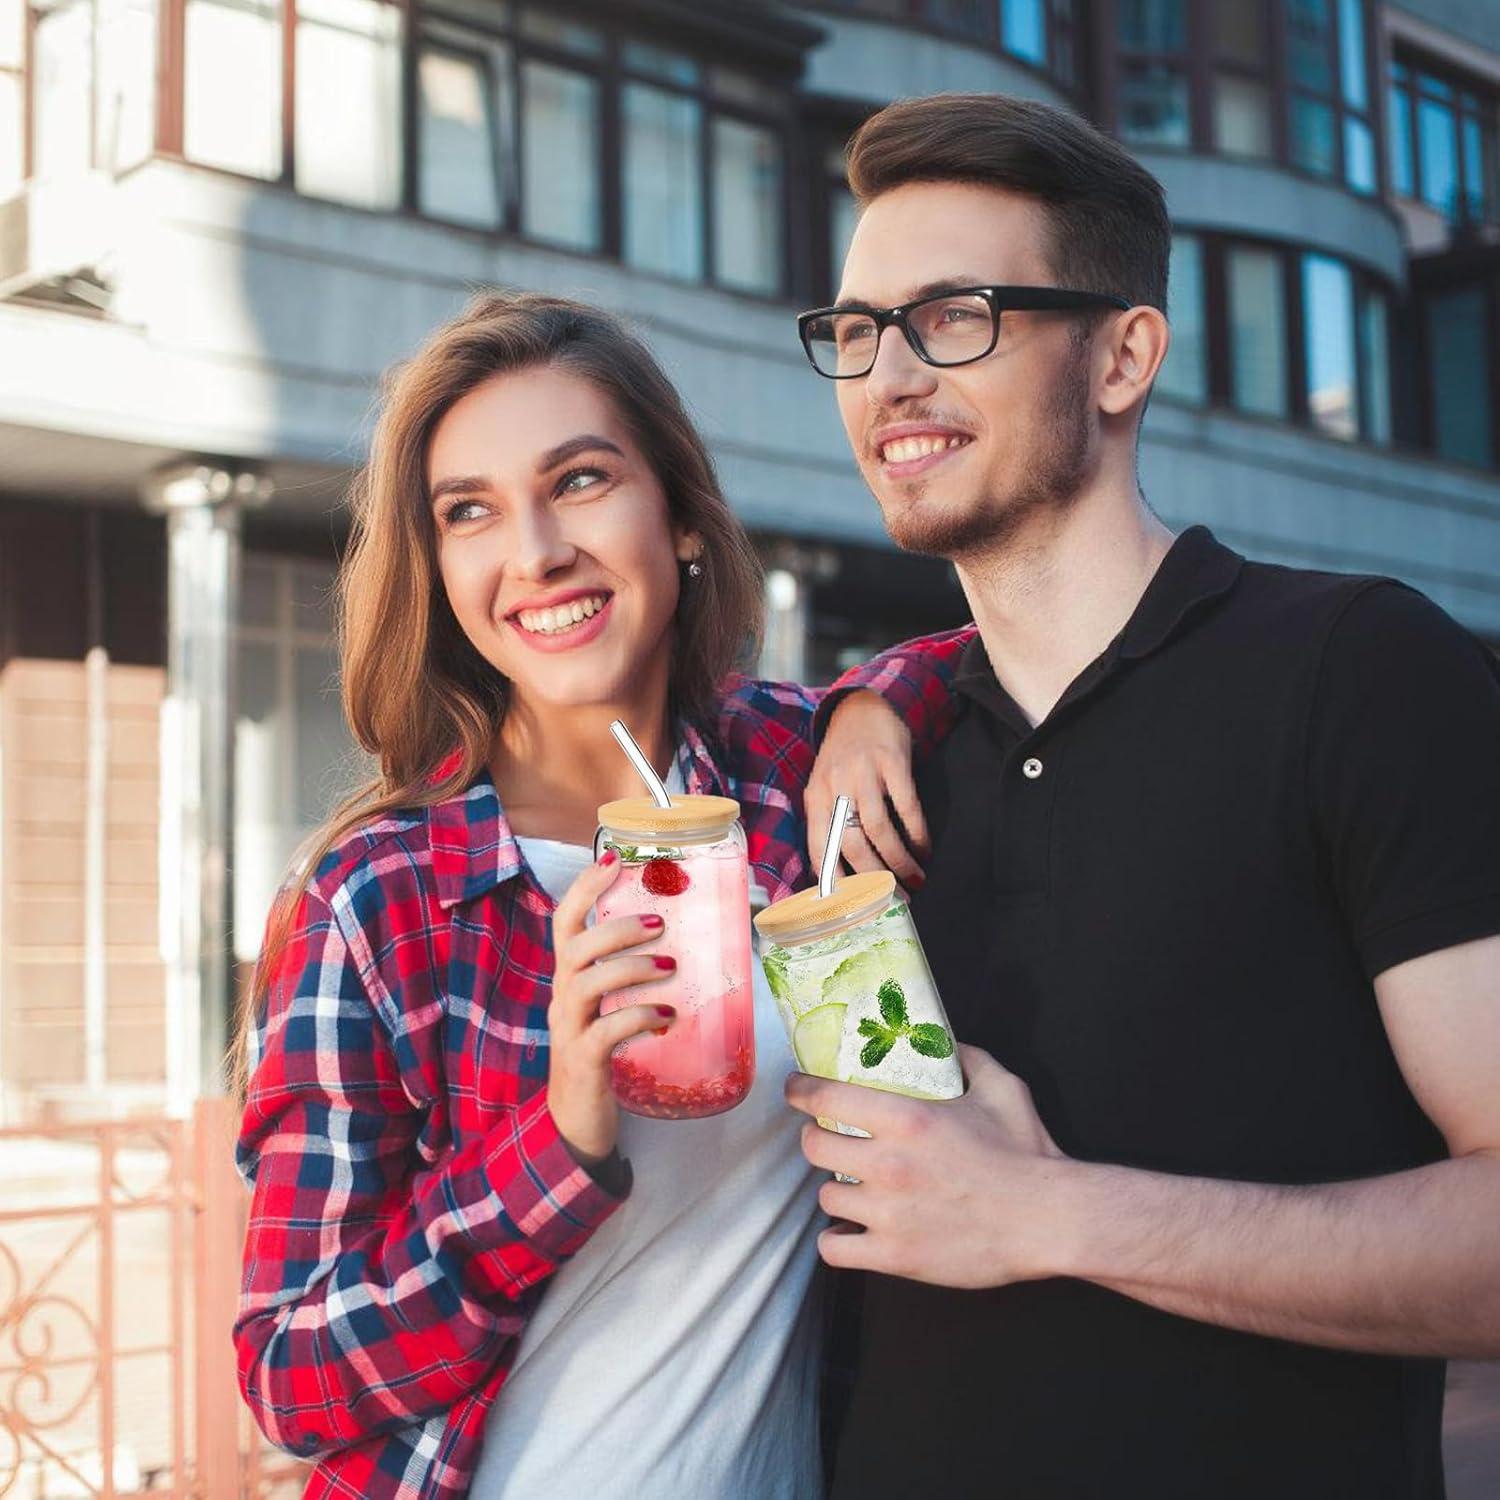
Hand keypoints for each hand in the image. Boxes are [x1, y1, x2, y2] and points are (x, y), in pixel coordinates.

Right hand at [547, 849, 676, 1163]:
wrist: (576, 1122)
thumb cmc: (601, 1055)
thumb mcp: (609, 1007)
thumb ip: (630, 977)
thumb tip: (683, 942)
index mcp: (569, 977)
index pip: (564, 922)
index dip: (585, 889)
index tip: (613, 859)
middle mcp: (562, 996)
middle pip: (575, 947)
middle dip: (616, 928)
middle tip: (658, 922)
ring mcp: (568, 1029)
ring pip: (587, 982)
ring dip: (631, 967)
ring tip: (670, 967)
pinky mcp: (582, 1061)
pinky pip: (605, 1031)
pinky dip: (637, 1016)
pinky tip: (666, 1015)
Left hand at [785, 1045, 1071, 1288]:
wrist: (1050, 1219)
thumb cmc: (1026, 1154)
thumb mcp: (1001, 1088)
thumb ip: (968, 1058)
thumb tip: (948, 1042)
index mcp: (907, 1119)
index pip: (824, 1098)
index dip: (801, 1092)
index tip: (796, 1090)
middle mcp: (887, 1163)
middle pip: (814, 1148)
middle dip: (818, 1141)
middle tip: (832, 1140)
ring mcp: (888, 1213)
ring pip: (825, 1198)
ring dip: (836, 1190)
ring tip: (854, 1187)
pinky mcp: (895, 1256)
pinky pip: (835, 1249)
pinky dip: (838, 1241)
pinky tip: (851, 1231)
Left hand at [807, 690, 929, 888]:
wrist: (862, 707)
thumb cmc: (844, 757)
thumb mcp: (825, 787)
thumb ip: (829, 822)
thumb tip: (836, 876)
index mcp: (815, 798)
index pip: (819, 850)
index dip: (836, 883)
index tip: (854, 908)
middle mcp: (835, 786)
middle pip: (852, 845)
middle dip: (875, 878)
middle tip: (896, 898)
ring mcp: (863, 772)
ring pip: (879, 829)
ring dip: (899, 861)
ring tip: (916, 878)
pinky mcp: (892, 761)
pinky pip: (906, 805)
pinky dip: (917, 832)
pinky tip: (924, 848)